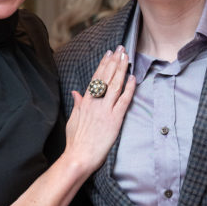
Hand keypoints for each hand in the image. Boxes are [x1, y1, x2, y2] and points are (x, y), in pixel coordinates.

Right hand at [64, 46, 134, 174]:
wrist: (79, 157)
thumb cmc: (75, 142)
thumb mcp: (73, 120)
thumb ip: (77, 104)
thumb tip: (76, 92)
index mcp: (85, 102)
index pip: (95, 78)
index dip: (103, 64)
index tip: (108, 54)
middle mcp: (95, 103)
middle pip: (106, 77)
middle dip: (114, 61)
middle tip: (120, 48)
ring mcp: (105, 110)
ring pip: (115, 85)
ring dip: (122, 69)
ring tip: (127, 56)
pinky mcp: (114, 120)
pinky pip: (124, 100)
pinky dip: (129, 88)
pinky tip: (133, 78)